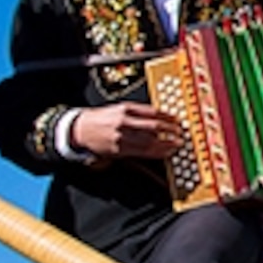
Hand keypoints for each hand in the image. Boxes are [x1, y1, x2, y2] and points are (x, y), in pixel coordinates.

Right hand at [70, 101, 186, 161]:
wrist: (81, 129)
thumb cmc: (102, 119)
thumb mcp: (119, 109)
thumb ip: (138, 113)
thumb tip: (160, 117)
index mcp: (126, 109)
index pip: (153, 112)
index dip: (169, 117)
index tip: (177, 120)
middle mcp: (125, 122)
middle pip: (154, 127)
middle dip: (171, 131)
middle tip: (180, 133)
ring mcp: (122, 137)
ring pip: (150, 142)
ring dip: (166, 144)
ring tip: (176, 144)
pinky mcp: (119, 150)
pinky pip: (142, 152)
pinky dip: (156, 153)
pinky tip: (164, 152)